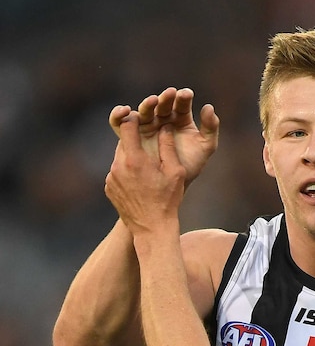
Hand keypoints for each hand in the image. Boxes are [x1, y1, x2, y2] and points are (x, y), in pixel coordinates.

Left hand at [105, 113, 185, 235]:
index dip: (134, 119)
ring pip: (120, 158)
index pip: (127, 127)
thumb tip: (165, 126)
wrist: (152, 228)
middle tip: (148, 140)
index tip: (142, 116)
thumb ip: (168, 147)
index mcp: (135, 159)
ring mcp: (110, 178)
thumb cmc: (168, 200)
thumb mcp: (175, 172)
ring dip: (131, 157)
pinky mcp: (108, 188)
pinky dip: (127, 172)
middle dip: (135, 140)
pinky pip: (117, 172)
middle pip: (123, 142)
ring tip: (147, 165)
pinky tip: (141, 181)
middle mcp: (118, 166)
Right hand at [109, 87, 218, 186]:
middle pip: (163, 105)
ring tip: (152, 101)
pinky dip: (118, 114)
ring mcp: (146, 125)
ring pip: (144, 111)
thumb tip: (208, 106)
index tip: (186, 94)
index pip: (181, 104)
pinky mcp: (129, 134)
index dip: (183, 98)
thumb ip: (211, 127)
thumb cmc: (191, 165)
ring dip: (147, 104)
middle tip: (170, 93)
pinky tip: (124, 110)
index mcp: (180, 119)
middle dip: (167, 98)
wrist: (173, 185)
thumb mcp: (206, 146)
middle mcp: (162, 119)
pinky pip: (120, 122)